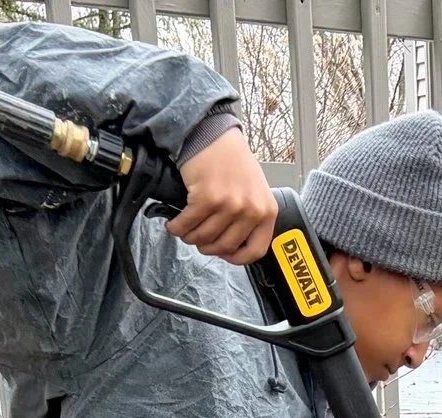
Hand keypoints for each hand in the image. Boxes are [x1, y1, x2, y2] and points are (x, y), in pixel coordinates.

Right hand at [169, 127, 275, 264]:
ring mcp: (230, 205)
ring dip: (190, 237)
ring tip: (185, 229)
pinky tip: (175, 223)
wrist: (212, 135)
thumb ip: (250, 216)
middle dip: (206, 246)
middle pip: (225, 246)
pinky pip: (188, 224)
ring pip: (204, 237)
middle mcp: (251, 210)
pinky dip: (177, 227)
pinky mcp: (207, 198)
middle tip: (198, 239)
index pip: (256, 250)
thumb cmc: (231, 160)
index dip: (237, 258)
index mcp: (266, 211)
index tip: (224, 255)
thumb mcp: (254, 190)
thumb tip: (234, 244)